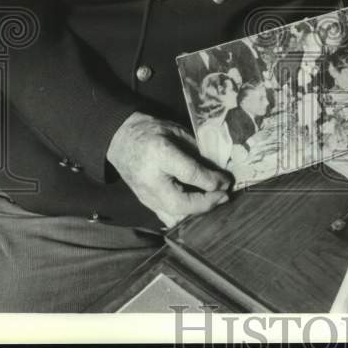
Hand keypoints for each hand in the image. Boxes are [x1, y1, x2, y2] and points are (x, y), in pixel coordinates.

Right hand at [107, 112, 230, 227]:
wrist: (120, 139)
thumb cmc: (152, 130)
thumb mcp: (177, 131)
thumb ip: (196, 151)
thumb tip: (218, 168)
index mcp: (160, 154)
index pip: (191, 174)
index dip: (212, 180)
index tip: (227, 181)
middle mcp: (151, 179)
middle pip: (182, 203)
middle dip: (207, 203)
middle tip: (224, 196)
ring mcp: (145, 195)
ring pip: (174, 216)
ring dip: (198, 212)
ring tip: (214, 201)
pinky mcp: (145, 202)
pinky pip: (167, 217)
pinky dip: (185, 216)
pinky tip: (199, 208)